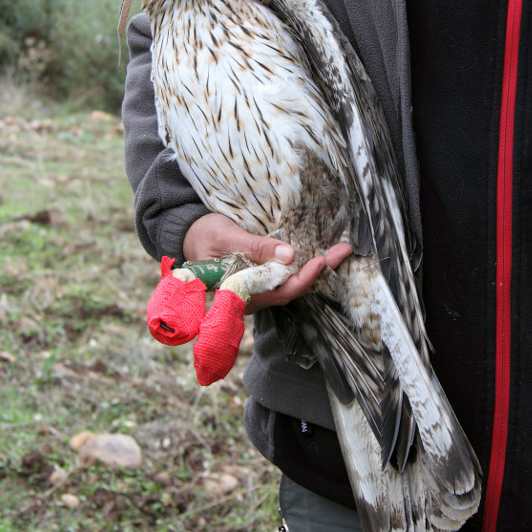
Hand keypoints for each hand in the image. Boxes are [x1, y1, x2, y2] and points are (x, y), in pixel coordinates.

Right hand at [182, 212, 351, 312]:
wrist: (188, 235)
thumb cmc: (203, 235)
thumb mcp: (226, 236)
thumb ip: (255, 247)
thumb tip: (290, 255)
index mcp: (241, 292)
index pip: (280, 292)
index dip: (303, 280)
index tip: (321, 261)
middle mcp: (254, 296)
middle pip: (292, 289)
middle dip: (320, 271)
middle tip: (343, 250)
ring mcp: (258, 289)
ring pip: (292, 283)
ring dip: (317, 267)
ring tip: (340, 250)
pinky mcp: (262, 278)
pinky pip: (287, 276)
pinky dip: (306, 264)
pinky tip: (321, 253)